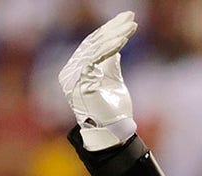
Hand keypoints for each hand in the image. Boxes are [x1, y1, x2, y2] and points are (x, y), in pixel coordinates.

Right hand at [59, 11, 138, 150]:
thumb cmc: (113, 109)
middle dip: (113, 28)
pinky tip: (124, 37)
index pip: (92, 45)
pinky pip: (96, 58)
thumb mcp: (112, 79)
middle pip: (93, 43)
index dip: (108, 30)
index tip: (126, 19)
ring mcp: (73, 78)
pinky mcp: (81, 82)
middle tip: (130, 16)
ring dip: (116, 34)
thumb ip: (109, 62)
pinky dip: (111, 46)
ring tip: (131, 25)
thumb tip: (114, 44)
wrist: (113, 132)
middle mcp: (70, 72)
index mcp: (75, 71)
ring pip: (96, 48)